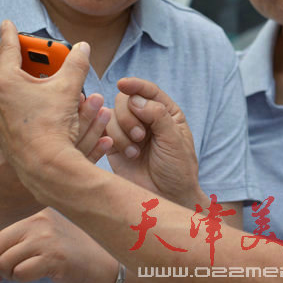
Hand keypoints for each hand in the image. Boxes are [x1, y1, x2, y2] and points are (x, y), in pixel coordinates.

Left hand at [0, 20, 111, 176]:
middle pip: (0, 66)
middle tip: (33, 56)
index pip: (7, 47)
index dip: (11, 32)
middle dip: (15, 58)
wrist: (43, 165)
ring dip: (11, 79)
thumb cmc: (53, 126)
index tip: (8, 23)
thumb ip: (76, 63)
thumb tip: (82, 48)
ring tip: (33, 79)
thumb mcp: (68, 88)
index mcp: (4, 79)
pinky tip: (28, 102)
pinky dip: (9, 97)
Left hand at [0, 208, 118, 282]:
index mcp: (33, 209)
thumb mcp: (41, 228)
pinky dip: (21, 279)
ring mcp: (46, 238)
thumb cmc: (62, 246)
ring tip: (21, 272)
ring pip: (5, 261)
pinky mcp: (52, 257)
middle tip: (0, 274)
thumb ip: (16, 230)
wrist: (95, 259)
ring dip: (9, 274)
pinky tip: (33, 274)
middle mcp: (39, 219)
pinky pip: (20, 273)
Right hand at [106, 77, 205, 207]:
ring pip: (112, 115)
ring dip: (122, 130)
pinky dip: (113, 139)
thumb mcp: (174, 140)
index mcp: (165, 112)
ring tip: (135, 150)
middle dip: (129, 115)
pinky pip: (104, 132)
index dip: (135, 85)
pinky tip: (127, 154)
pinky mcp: (115, 146)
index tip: (123, 84)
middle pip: (126, 100)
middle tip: (140, 136)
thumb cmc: (177, 169)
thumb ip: (157, 116)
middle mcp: (145, 118)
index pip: (148, 91)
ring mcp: (129, 132)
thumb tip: (135, 99)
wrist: (167, 198)